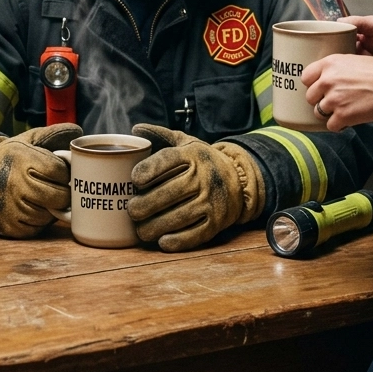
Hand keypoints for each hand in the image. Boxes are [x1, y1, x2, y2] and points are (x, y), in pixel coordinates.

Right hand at [0, 124, 80, 237]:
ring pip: (49, 215)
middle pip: (58, 196)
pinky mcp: (7, 225)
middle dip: (65, 193)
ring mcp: (10, 207)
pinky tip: (35, 209)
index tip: (63, 173)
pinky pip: (36, 228)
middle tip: (61, 188)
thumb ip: (53, 134)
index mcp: (22, 159)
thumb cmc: (10, 158)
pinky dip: (40, 222)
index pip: (59, 171)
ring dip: (52, 208)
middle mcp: (15, 184)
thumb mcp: (28, 140)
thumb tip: (78, 132)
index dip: (66, 173)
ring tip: (46, 198)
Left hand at [127, 125, 263, 251]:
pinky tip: (162, 241)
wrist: (241, 179)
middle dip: (145, 204)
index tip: (133, 180)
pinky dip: (177, 240)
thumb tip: (135, 130)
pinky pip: (195, 234)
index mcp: (193, 154)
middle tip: (131, 210)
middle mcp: (204, 176)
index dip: (147, 170)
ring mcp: (212, 200)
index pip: (167, 160)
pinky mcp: (217, 221)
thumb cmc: (203, 161)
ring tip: (140, 230)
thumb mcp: (187, 143)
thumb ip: (161, 135)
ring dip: (155, 226)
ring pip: (179, 216)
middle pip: (169, 192)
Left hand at [302, 53, 372, 130]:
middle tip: (336, 101)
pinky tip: (349, 119)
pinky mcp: (342, 115)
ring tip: (344, 110)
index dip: (313, 85)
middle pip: (310, 96)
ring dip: (329, 114)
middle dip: (321, 100)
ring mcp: (333, 99)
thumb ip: (335, 68)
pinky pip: (331, 125)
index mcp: (329, 64)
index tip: (320, 88)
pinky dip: (339, 125)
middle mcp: (327, 80)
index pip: (306, 77)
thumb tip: (324, 79)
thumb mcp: (353, 59)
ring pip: (318, 112)